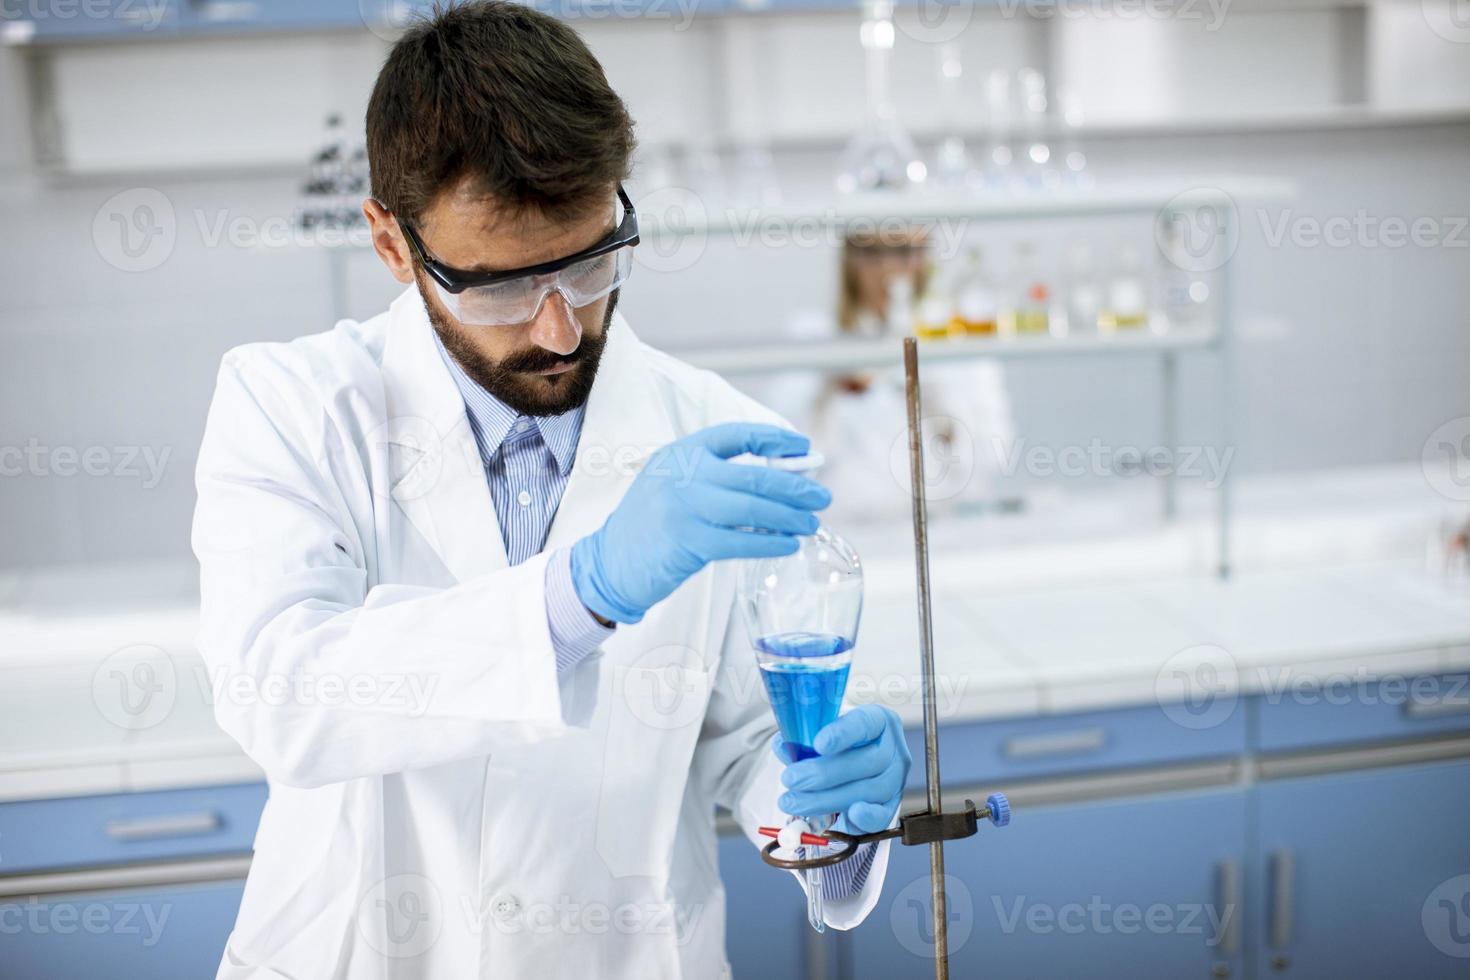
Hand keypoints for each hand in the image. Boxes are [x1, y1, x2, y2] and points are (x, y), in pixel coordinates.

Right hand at [570, 422, 830, 623]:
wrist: (608, 562)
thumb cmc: (652, 525)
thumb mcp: (675, 485)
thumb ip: (716, 478)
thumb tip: (780, 480)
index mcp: (681, 453)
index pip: (735, 434)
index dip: (774, 439)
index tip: (804, 448)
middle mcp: (682, 474)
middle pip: (753, 475)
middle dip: (794, 486)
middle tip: (821, 496)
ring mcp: (684, 507)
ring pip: (752, 509)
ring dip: (789, 517)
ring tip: (810, 523)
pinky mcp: (688, 542)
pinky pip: (741, 541)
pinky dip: (770, 542)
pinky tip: (788, 544)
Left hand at [774, 705, 911, 834]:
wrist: (854, 762)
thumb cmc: (838, 742)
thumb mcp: (823, 730)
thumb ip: (804, 737)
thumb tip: (783, 747)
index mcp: (878, 720)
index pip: (864, 723)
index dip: (842, 734)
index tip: (818, 744)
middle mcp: (893, 749)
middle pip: (866, 762)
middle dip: (824, 774)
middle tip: (791, 779)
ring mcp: (896, 779)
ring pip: (868, 791)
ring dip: (826, 799)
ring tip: (793, 802)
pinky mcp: (891, 805)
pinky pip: (881, 816)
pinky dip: (860, 819)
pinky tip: (838, 820)